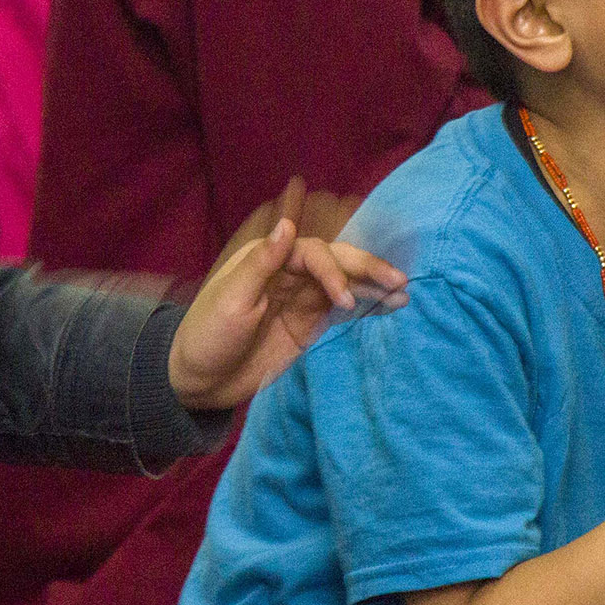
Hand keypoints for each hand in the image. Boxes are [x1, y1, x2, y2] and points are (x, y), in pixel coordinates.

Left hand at [168, 178, 407, 410]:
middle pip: (337, 262)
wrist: (200, 380)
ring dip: (374, 286)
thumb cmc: (208, 336)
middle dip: (368, 269)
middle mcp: (290, 272)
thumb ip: (262, 264)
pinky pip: (343, 311)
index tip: (343, 300)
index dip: (333, 272)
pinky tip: (391, 307)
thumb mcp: (231, 300)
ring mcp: (302, 299)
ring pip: (346, 284)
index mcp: (269, 258)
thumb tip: (287, 224)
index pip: (314, 254)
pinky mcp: (309, 325)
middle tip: (400, 280)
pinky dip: (368, 308)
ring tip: (404, 293)